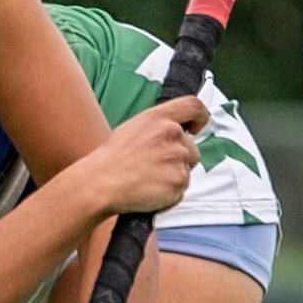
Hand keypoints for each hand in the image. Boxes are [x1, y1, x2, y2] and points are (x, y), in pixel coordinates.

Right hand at [86, 96, 207, 216]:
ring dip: (172, 179)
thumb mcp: (133, 128)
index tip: (198, 127)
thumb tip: (174, 133)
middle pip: (192, 150)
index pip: (193, 106)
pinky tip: (149, 192)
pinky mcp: (178, 181)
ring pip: (186, 172)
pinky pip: (180, 191)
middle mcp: (172, 134)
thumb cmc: (111, 160)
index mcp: (159, 118)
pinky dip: (168, 196)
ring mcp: (177, 158)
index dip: (201, 117)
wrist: (101, 183)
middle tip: (155, 169)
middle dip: (180, 161)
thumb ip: (158, 127)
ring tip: (148, 180)